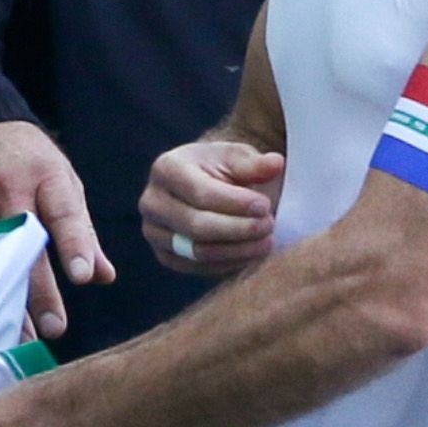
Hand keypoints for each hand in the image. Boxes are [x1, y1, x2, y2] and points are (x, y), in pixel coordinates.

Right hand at [0, 118, 111, 335]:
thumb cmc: (30, 164)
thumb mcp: (63, 184)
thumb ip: (83, 232)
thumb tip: (103, 276)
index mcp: (46, 178)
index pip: (63, 214)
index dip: (74, 246)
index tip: (82, 277)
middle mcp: (9, 193)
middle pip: (24, 248)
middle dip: (39, 291)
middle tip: (55, 328)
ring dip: (6, 302)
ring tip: (22, 337)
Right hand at [143, 137, 282, 276]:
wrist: (203, 185)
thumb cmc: (222, 168)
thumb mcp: (238, 158)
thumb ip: (255, 164)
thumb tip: (276, 163)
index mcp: (166, 168)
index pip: (200, 193)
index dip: (235, 203)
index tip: (265, 206)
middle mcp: (152, 202)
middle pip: (196, 226)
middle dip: (238, 229)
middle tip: (269, 225)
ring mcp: (154, 232)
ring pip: (197, 251)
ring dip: (237, 250)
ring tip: (266, 241)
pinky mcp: (165, 255)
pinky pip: (197, 267)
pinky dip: (228, 263)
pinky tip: (251, 253)